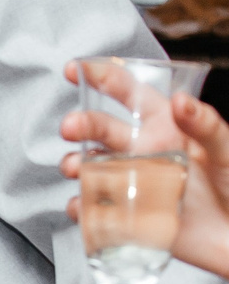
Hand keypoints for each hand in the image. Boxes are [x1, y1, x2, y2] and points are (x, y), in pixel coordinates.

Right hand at [59, 72, 228, 275]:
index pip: (127, 92)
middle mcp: (141, 149)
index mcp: (163, 126)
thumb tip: (181, 101)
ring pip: (88, 166)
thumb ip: (207, 125)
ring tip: (76, 169)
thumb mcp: (227, 151)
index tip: (74, 70)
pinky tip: (84, 206)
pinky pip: (92, 208)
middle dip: (81, 124)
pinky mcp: (124, 213)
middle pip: (100, 129)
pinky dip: (80, 207)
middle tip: (71, 127)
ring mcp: (129, 180)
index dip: (99, 76)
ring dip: (74, 163)